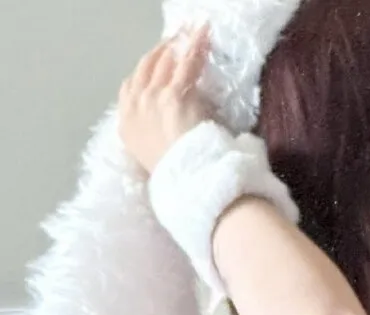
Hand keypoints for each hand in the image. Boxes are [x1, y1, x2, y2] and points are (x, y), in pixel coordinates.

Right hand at [118, 24, 213, 175]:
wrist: (185, 183)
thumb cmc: (177, 178)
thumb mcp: (155, 159)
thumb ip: (156, 137)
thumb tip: (169, 126)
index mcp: (127, 127)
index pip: (129, 88)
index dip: (144, 72)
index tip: (155, 63)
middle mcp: (134, 109)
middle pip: (145, 69)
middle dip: (159, 53)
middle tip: (174, 43)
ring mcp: (152, 100)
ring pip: (164, 63)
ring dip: (177, 45)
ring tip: (190, 35)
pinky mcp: (174, 96)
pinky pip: (186, 64)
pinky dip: (195, 48)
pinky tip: (202, 38)